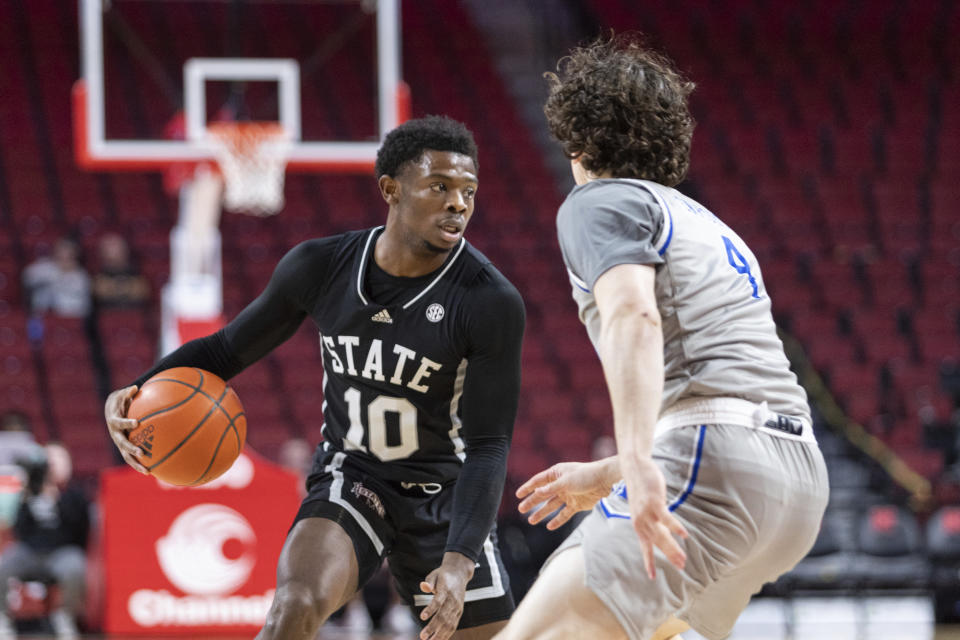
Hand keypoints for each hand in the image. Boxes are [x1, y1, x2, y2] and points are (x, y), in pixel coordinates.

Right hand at [104, 385, 148, 473]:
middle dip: (131, 448)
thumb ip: (127, 393)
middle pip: (122, 444)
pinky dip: (140, 465)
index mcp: (114, 422)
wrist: (110, 411)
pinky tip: (152, 472)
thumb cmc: (120, 401)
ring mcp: (119, 443)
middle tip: (141, 452)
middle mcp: (115, 435)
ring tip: (148, 471)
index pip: (119, 423)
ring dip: (136, 464)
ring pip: (126, 456)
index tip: (137, 422)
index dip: (127, 423)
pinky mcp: (124, 449)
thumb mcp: (121, 396)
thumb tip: (134, 387)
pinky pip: (132, 458)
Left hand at [418, 551, 474, 639]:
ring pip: (449, 623)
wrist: (460, 573)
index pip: (438, 601)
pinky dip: (447, 634)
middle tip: (422, 636)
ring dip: (440, 634)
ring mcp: (457, 607)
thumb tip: (424, 587)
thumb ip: (429, 581)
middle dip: (433, 627)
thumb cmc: (443, 575)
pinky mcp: (459, 612)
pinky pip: (453, 625)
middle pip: (443, 615)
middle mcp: (453, 600)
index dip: (431, 609)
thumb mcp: (435, 574)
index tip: (422, 617)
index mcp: (446, 589)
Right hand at [516, 458, 618, 529]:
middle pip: (543, 495)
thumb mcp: (566, 481)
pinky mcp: (577, 504)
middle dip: (532, 502)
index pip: (538, 481)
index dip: (528, 488)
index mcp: (557, 474)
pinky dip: (557, 520)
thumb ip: (551, 489)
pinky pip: (564, 514)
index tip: (518, 495)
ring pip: (552, 506)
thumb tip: (537, 493)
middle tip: (521, 510)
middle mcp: (561, 484)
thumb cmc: (585, 476)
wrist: (605, 482)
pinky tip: (549, 526)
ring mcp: (568, 495)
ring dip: (542, 513)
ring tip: (531, 521)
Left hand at [621, 454, 687, 578]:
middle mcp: (641, 521)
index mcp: (639, 524)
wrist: (635, 467)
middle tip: (681, 567)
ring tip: (683, 559)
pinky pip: (666, 518)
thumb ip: (651, 519)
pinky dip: (675, 527)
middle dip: (669, 556)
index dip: (648, 562)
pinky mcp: (654, 503)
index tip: (652, 577)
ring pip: (661, 535)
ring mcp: (646, 513)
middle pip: (656, 543)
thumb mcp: (644, 506)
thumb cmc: (642, 487)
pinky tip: (684, 535)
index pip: (644, 547)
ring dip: (673, 548)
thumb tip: (661, 528)